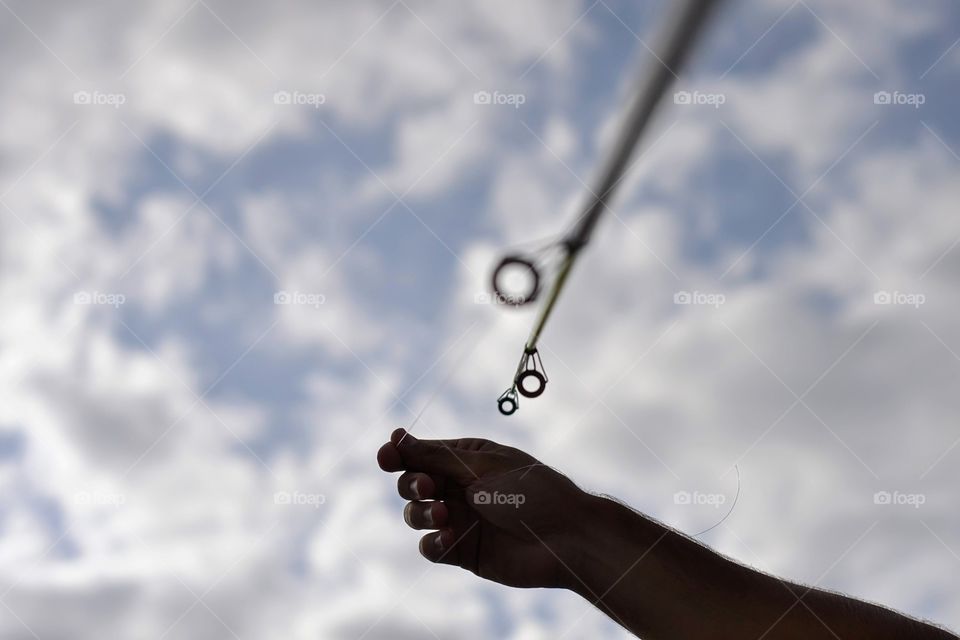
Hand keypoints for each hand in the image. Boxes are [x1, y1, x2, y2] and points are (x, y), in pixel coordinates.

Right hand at [377, 428, 586, 588]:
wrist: (566, 539)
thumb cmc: (532, 493)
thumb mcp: (483, 467)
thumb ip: (436, 457)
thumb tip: (397, 438)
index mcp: (466, 458)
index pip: (421, 453)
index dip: (399, 454)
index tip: (387, 456)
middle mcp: (459, 487)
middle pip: (412, 483)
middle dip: (412, 484)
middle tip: (430, 488)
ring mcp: (460, 519)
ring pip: (415, 515)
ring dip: (420, 513)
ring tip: (443, 515)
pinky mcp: (463, 551)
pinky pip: (430, 547)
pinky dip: (432, 542)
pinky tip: (449, 538)